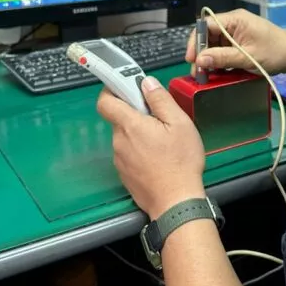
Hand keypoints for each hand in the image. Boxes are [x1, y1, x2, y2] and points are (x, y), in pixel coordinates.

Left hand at [97, 78, 205, 218]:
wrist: (176, 202)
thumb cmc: (180, 162)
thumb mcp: (179, 123)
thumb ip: (160, 100)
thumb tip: (146, 83)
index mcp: (130, 125)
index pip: (105, 101)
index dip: (112, 90)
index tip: (126, 87)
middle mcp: (119, 141)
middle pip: (119, 119)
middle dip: (135, 114)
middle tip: (158, 118)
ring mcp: (120, 160)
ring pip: (125, 137)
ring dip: (139, 134)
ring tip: (162, 140)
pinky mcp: (125, 174)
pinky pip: (128, 154)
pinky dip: (140, 151)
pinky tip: (158, 157)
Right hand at [186, 8, 285, 75]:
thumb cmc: (275, 53)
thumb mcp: (247, 57)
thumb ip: (222, 58)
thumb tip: (199, 60)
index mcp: (235, 19)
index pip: (206, 25)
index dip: (195, 41)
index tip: (191, 59)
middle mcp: (233, 23)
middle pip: (208, 35)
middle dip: (201, 53)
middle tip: (198, 73)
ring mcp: (236, 33)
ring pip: (213, 44)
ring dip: (208, 59)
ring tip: (205, 76)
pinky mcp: (239, 42)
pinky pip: (222, 49)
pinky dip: (218, 60)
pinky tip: (216, 72)